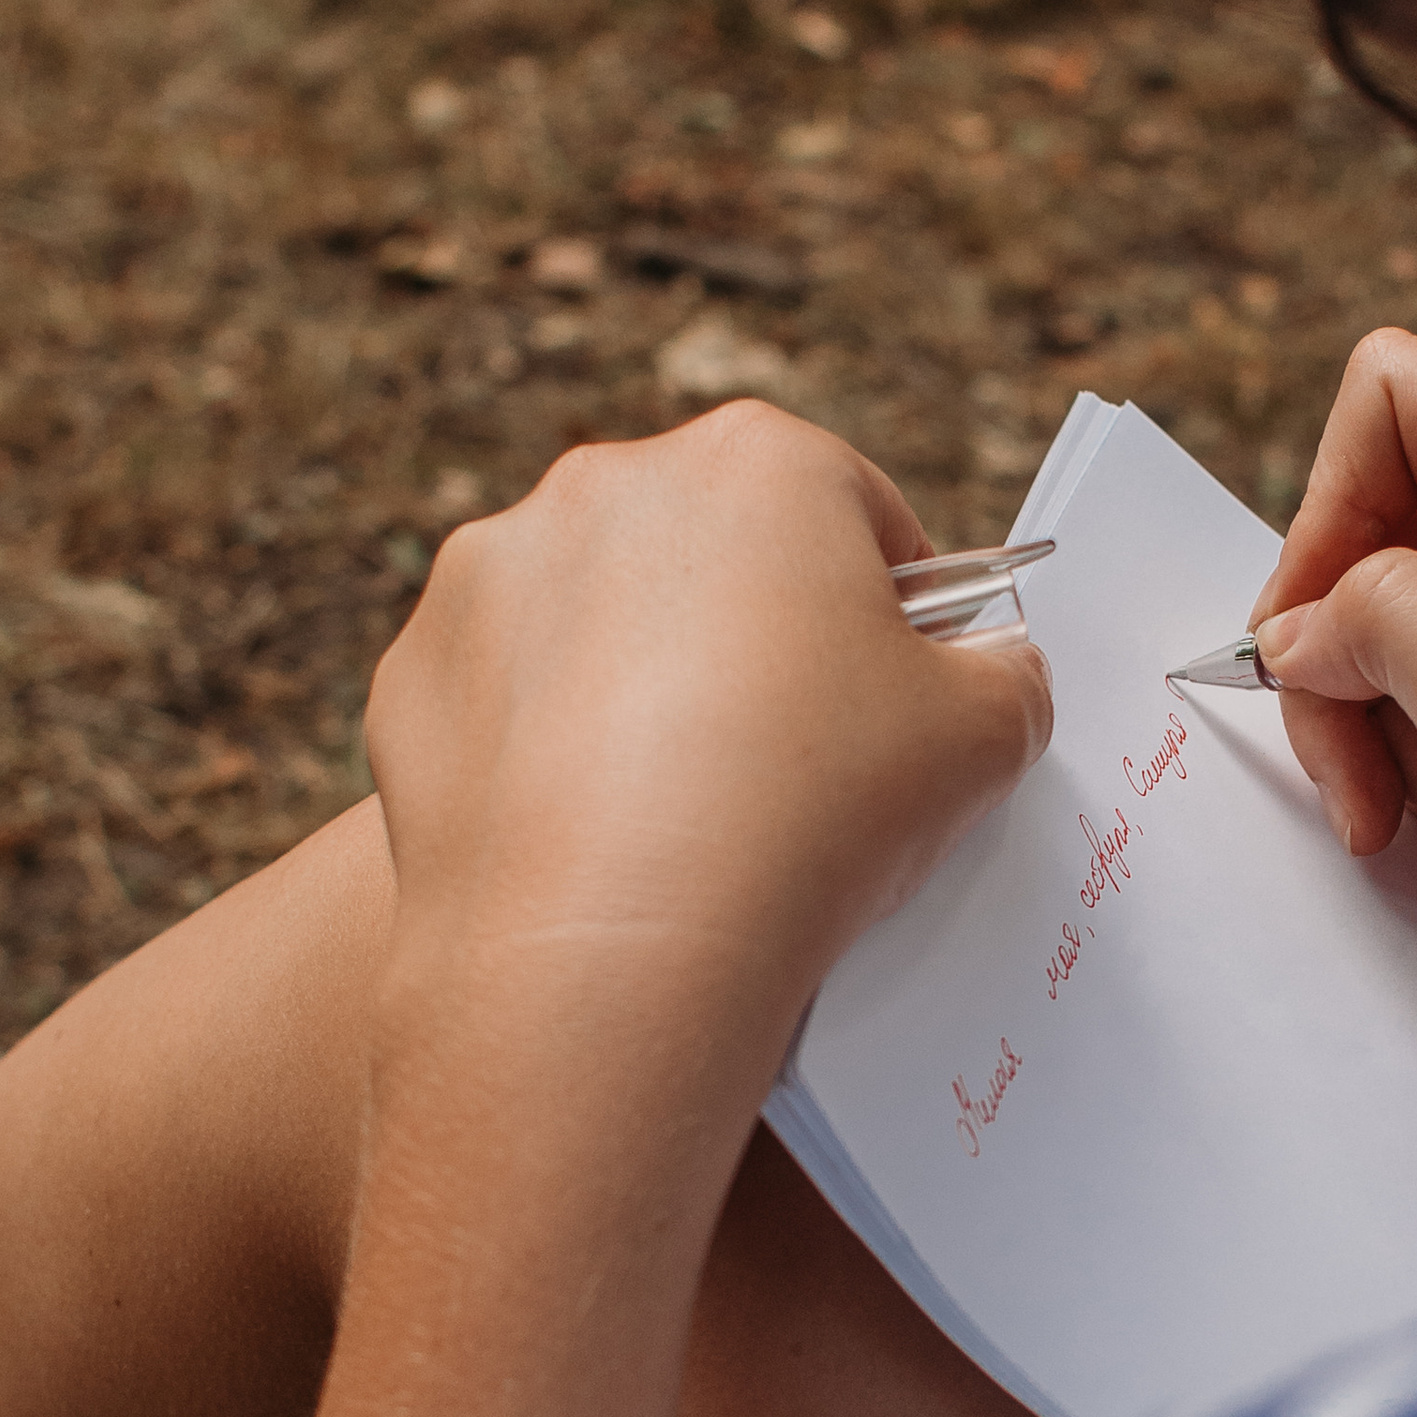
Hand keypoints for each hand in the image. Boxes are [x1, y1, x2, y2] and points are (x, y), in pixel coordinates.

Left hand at [364, 403, 1050, 1074]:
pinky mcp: (411, 674)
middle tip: (793, 763)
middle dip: (752, 636)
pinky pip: (502, 702)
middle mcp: (608, 483)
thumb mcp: (983, 739)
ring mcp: (490, 574)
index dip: (888, 608)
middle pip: (713, 551)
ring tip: (684, 811)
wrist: (612, 954)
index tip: (895, 695)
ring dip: (637, 686)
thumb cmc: (814, 819)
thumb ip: (1005, 678)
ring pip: (593, 619)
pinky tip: (594, 839)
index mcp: (759, 462)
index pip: (853, 510)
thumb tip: (991, 672)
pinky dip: (542, 754)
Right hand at [1251, 332, 1416, 1145]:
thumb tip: (1302, 623)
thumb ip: (1394, 622)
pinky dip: (1389, 752)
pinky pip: (1412, 683)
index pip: (1396, 398)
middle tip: (1355, 765)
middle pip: (1371, 510)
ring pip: (1375, 607)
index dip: (1327, 507)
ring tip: (1395, 812)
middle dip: (1332, 637)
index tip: (1320, 643)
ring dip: (1355, 714)